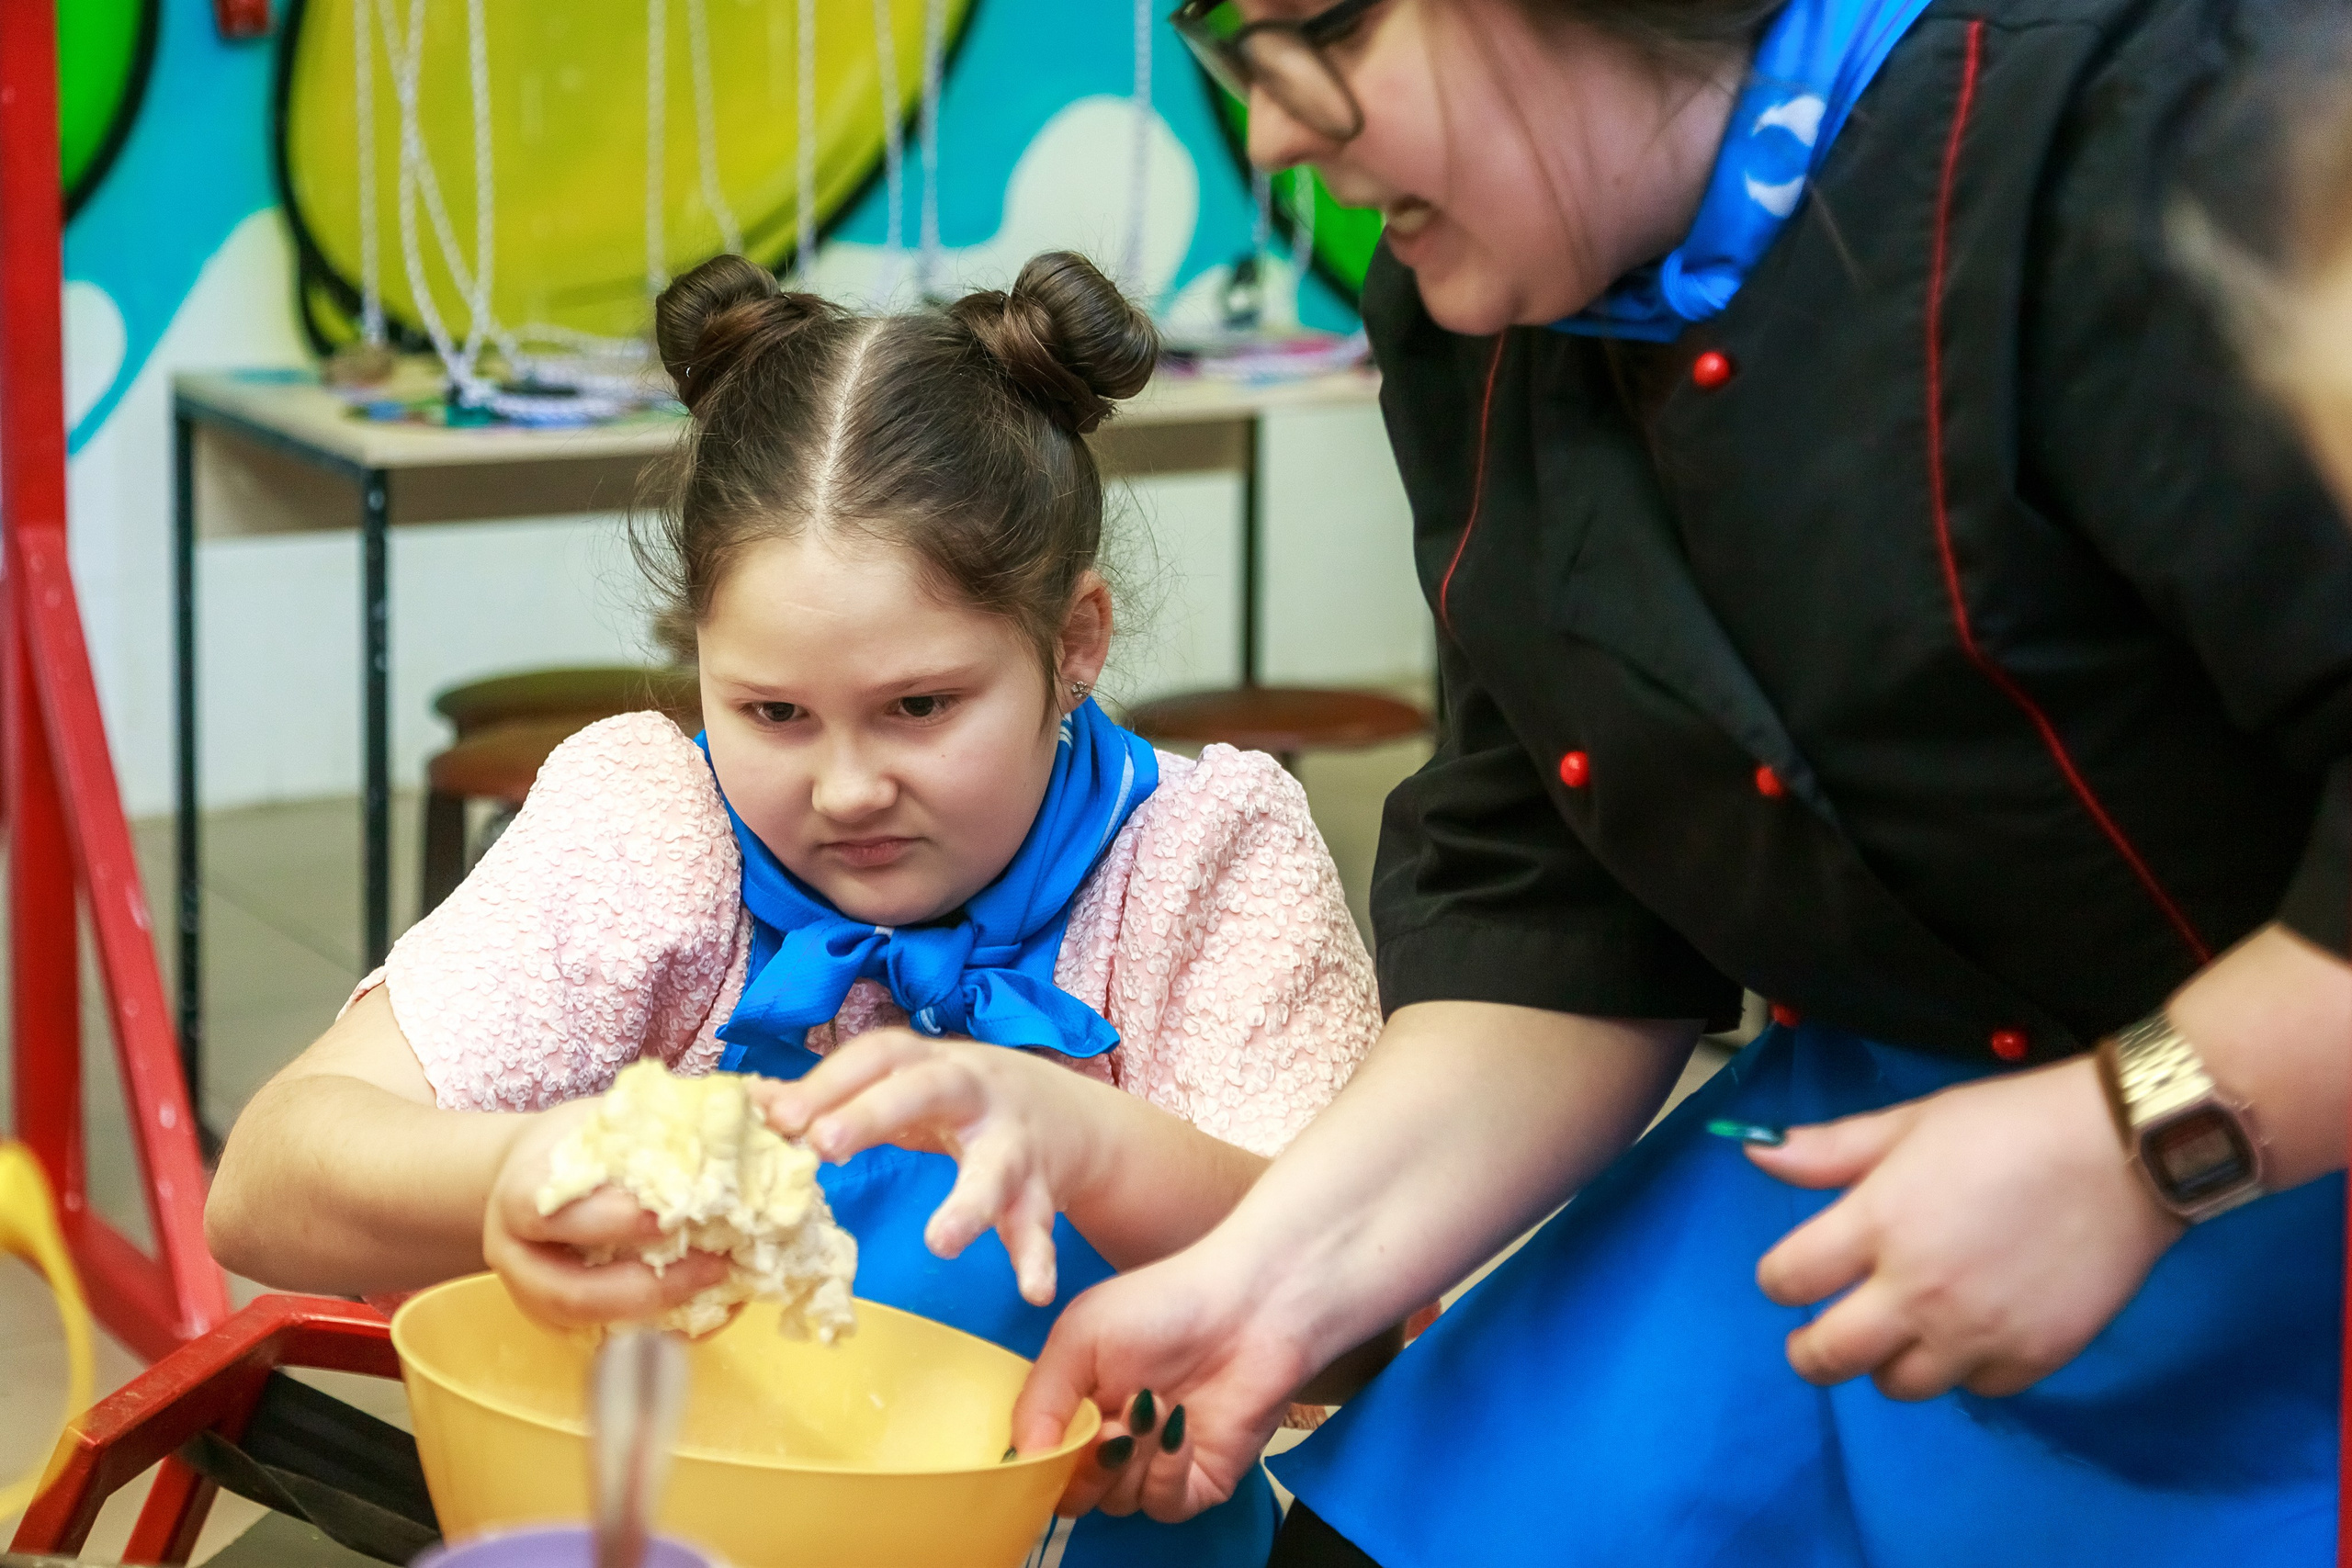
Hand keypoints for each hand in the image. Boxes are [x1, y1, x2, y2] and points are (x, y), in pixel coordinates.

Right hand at [481, 1099, 729, 1328]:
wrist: (530, 1176)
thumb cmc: (584, 1141)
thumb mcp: (619, 1111)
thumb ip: (693, 1111)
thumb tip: (783, 1109)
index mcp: (520, 1193)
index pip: (548, 1214)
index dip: (609, 1220)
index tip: (669, 1216)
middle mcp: (518, 1256)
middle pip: (569, 1292)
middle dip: (646, 1287)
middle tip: (716, 1264)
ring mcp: (535, 1299)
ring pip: (592, 1331)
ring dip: (661, 1318)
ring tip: (722, 1289)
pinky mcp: (560, 1327)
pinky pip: (611, 1345)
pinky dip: (665, 1336)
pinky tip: (715, 1312)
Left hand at [751, 1027, 1101, 1305]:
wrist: (1070, 1117)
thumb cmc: (965, 1103)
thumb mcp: (906, 1087)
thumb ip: (838, 1097)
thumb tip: (754, 1102)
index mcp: (929, 1063)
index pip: (875, 1057)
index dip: (826, 1082)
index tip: (774, 1115)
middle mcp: (975, 1090)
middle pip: (928, 1088)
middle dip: (876, 1112)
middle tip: (824, 1144)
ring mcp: (1013, 1140)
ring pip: (996, 1166)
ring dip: (970, 1203)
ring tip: (942, 1243)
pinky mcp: (1043, 1188)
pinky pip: (1040, 1225)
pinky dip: (1038, 1256)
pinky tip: (1033, 1290)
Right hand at [1011, 1246, 1311, 1522]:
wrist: (1251, 1304)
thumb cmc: (1164, 1304)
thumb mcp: (1079, 1336)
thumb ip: (1038, 1401)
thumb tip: (1021, 1462)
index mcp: (1076, 1405)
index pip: (1040, 1460)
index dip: (1041, 1458)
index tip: (1055, 1435)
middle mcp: (1112, 1440)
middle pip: (1074, 1492)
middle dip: (1087, 1463)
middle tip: (1111, 1423)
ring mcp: (1155, 1462)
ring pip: (1117, 1501)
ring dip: (1132, 1456)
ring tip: (1155, 1403)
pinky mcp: (1199, 1480)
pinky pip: (1163, 1505)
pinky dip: (1165, 1473)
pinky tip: (1180, 1429)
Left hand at [1748, 1057, 2184, 1399]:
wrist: (2125, 1149)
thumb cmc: (2010, 1124)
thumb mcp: (1910, 1123)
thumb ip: (1830, 1150)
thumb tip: (1757, 1153)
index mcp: (1878, 1224)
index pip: (1788, 1279)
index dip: (1779, 1279)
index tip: (1792, 1276)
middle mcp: (1918, 1290)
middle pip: (1829, 1357)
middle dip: (1810, 1350)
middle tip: (1819, 1337)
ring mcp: (1977, 1331)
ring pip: (1899, 1386)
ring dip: (1887, 1363)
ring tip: (1899, 1332)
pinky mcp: (2035, 1356)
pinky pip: (1976, 1389)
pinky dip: (1965, 1369)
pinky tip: (1972, 1332)